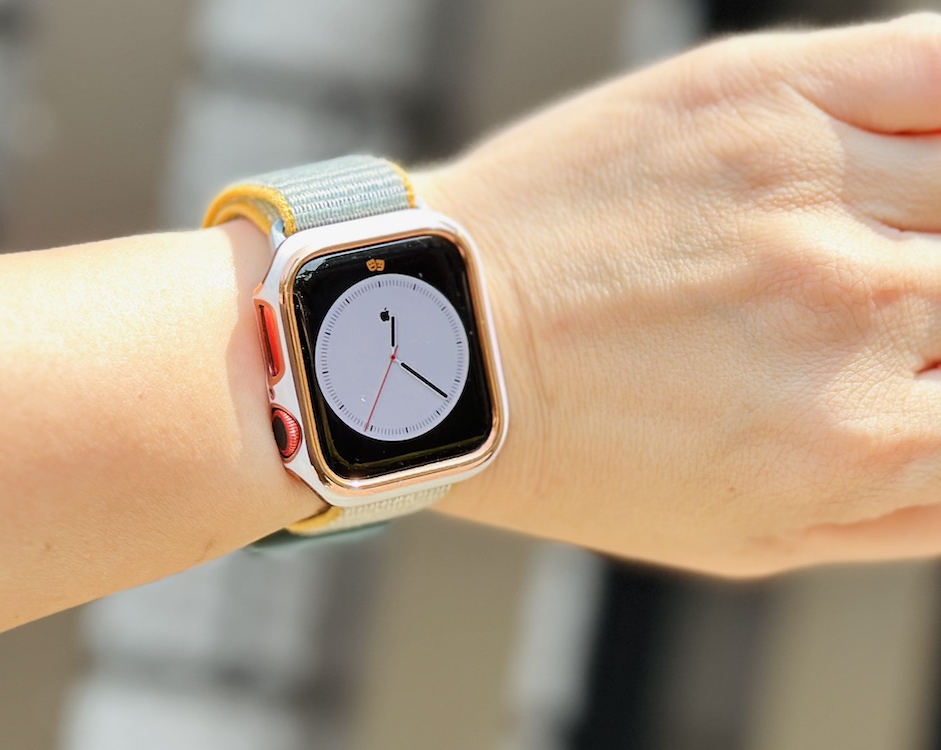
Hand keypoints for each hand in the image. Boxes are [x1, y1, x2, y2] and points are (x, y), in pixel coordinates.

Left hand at [419, 14, 940, 575]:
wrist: (450, 343)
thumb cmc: (582, 452)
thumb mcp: (745, 537)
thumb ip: (902, 512)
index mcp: (861, 441)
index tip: (924, 365)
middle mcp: (857, 309)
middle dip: (940, 306)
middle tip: (880, 304)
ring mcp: (809, 190)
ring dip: (940, 219)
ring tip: (869, 244)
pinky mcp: (759, 97)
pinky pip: (933, 58)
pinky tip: (923, 137)